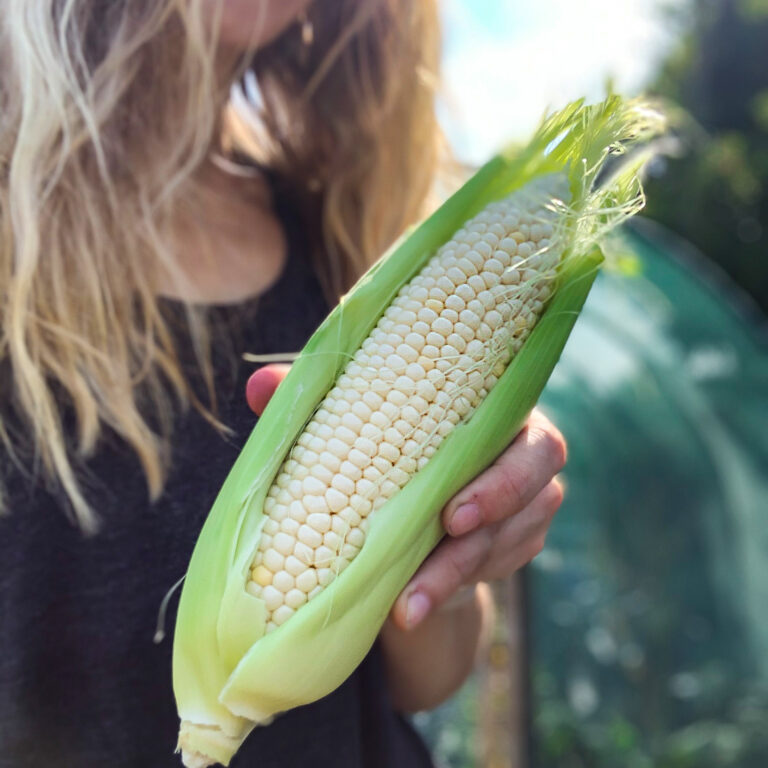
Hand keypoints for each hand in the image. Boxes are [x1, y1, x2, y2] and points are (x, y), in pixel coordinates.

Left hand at [246, 365, 566, 630]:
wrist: (410, 513)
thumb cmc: (387, 450)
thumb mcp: (355, 422)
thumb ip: (316, 401)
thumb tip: (258, 385)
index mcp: (493, 407)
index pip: (524, 423)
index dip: (502, 469)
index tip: (450, 507)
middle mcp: (521, 455)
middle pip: (539, 480)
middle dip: (495, 511)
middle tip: (446, 532)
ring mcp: (525, 506)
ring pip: (513, 536)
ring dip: (459, 572)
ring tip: (408, 603)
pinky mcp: (515, 546)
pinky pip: (498, 569)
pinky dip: (452, 589)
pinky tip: (413, 607)